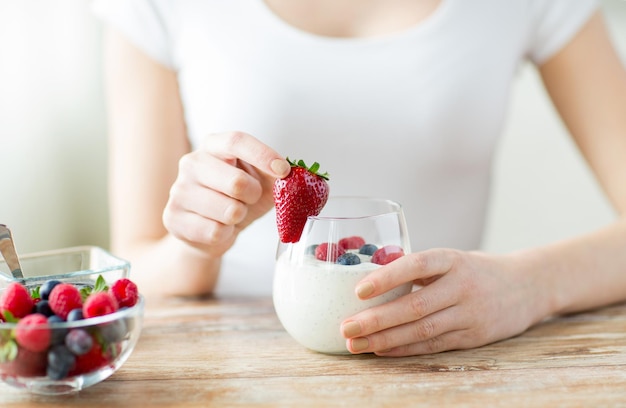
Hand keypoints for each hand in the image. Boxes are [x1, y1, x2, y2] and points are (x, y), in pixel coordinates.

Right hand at [162, 131, 289, 256]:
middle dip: (253, 196)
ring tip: (232, 213)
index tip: (283, 170)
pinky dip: (226, 233)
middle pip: (237, 181)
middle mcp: (191, 163)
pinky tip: (219, 227)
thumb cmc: (238, 200)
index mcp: (213, 146)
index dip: (263, 155)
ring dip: (239, 217)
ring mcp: (179, 190)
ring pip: (228, 210)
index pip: (236, 141)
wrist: (210, 231)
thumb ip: (278, 175)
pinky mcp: (173, 217)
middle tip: (250, 199)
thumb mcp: (261, 182)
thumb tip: (300, 175)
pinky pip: (215, 231)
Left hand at [340, 248, 547, 355]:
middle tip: (346, 327)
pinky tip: (381, 351)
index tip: (359, 290)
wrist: (528, 286)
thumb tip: (370, 278)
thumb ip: (418, 269)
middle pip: (415, 306)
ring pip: (422, 330)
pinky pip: (433, 345)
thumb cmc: (475, 270)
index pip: (418, 265)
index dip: (388, 277)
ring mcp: (470, 314)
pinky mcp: (474, 337)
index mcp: (453, 260)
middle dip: (376, 319)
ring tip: (355, 344)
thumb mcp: (452, 259)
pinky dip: (404, 349)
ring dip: (385, 340)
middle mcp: (463, 286)